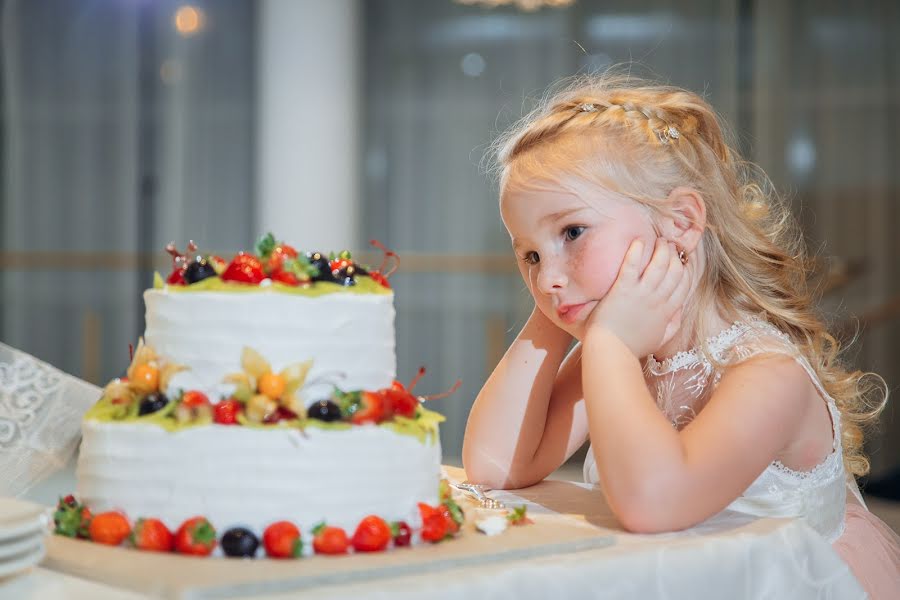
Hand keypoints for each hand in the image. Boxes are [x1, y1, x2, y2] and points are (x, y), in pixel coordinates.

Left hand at [585, 238, 690, 357]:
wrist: (611, 352)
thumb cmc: (631, 348)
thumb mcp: (659, 339)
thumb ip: (672, 325)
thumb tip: (679, 311)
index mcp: (667, 312)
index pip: (683, 284)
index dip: (684, 269)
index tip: (680, 259)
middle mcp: (658, 300)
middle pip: (674, 270)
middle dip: (674, 255)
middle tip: (668, 245)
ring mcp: (641, 294)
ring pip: (659, 264)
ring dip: (660, 249)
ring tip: (658, 239)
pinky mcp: (622, 290)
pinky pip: (632, 266)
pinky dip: (636, 252)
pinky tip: (638, 241)